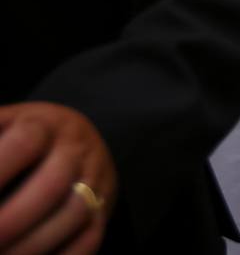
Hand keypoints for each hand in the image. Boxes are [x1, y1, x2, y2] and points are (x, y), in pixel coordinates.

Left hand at [0, 102, 117, 254]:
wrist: (82, 141)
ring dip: (31, 246)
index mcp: (46, 124)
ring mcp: (95, 180)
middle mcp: (76, 150)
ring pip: (73, 216)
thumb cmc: (26, 137)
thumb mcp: (3, 124)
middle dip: (10, 221)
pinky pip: (89, 239)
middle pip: (52, 186)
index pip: (25, 142)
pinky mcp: (104, 210)